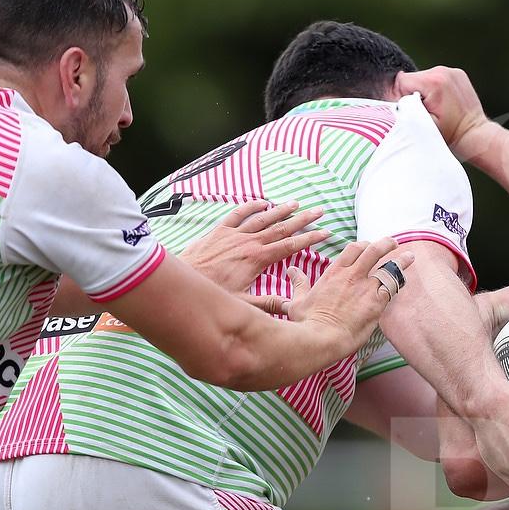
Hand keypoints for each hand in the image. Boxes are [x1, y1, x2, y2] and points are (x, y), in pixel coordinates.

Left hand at [182, 201, 329, 291]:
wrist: (183, 281)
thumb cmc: (213, 293)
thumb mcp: (243, 304)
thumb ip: (269, 304)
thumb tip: (293, 307)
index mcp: (258, 259)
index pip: (290, 246)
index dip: (310, 238)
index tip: (325, 233)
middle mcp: (248, 242)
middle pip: (281, 227)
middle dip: (302, 219)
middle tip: (319, 210)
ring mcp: (233, 235)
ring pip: (262, 218)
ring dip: (281, 210)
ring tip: (296, 203)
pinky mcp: (219, 232)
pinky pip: (237, 215)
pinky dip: (250, 207)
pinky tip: (262, 202)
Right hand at [281, 238, 399, 350]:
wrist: (321, 338)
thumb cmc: (308, 322)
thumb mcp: (297, 300)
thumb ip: (298, 283)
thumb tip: (291, 271)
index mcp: (334, 272)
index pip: (352, 249)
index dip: (362, 246)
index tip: (367, 246)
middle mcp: (352, 276)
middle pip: (373, 251)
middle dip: (385, 244)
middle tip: (393, 242)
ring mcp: (366, 288)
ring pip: (389, 268)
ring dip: (401, 261)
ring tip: (410, 256)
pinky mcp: (377, 303)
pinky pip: (393, 288)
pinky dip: (399, 282)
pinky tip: (406, 280)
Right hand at [395, 67, 493, 159]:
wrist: (475, 134)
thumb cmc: (450, 133)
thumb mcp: (423, 124)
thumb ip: (405, 108)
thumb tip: (390, 95)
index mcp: (433, 81)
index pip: (401, 81)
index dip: (402, 97)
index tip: (415, 110)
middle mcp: (442, 71)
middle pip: (412, 78)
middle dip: (414, 94)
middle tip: (427, 112)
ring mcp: (451, 71)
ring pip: (423, 78)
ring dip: (425, 91)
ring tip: (437, 108)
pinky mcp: (457, 74)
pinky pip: (436, 78)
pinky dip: (436, 89)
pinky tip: (444, 102)